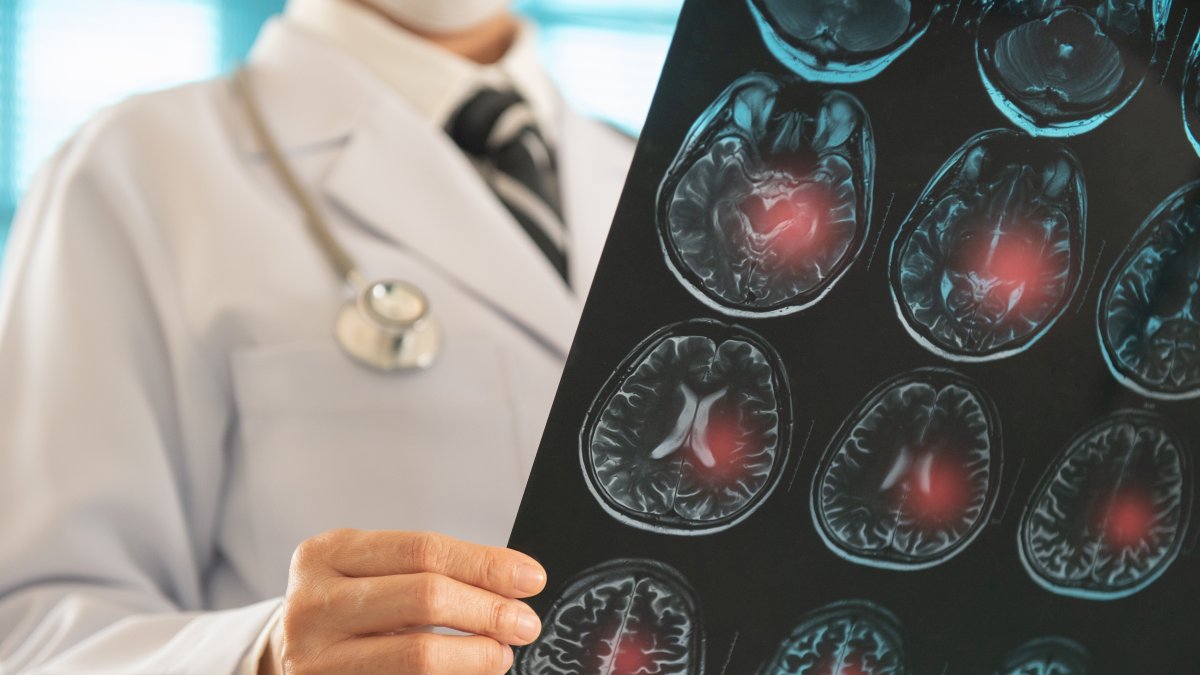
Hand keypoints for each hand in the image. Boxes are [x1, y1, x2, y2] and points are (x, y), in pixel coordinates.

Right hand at [259, 529, 546, 674]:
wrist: (286, 658)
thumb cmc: (345, 608)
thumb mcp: (369, 571)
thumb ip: (427, 569)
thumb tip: (512, 582)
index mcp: (326, 554)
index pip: (423, 550)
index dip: (485, 564)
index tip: (530, 578)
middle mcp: (312, 604)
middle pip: (424, 597)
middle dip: (488, 610)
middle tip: (524, 623)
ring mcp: (314, 660)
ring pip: (418, 655)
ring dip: (475, 655)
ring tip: (500, 654)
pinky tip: (470, 673)